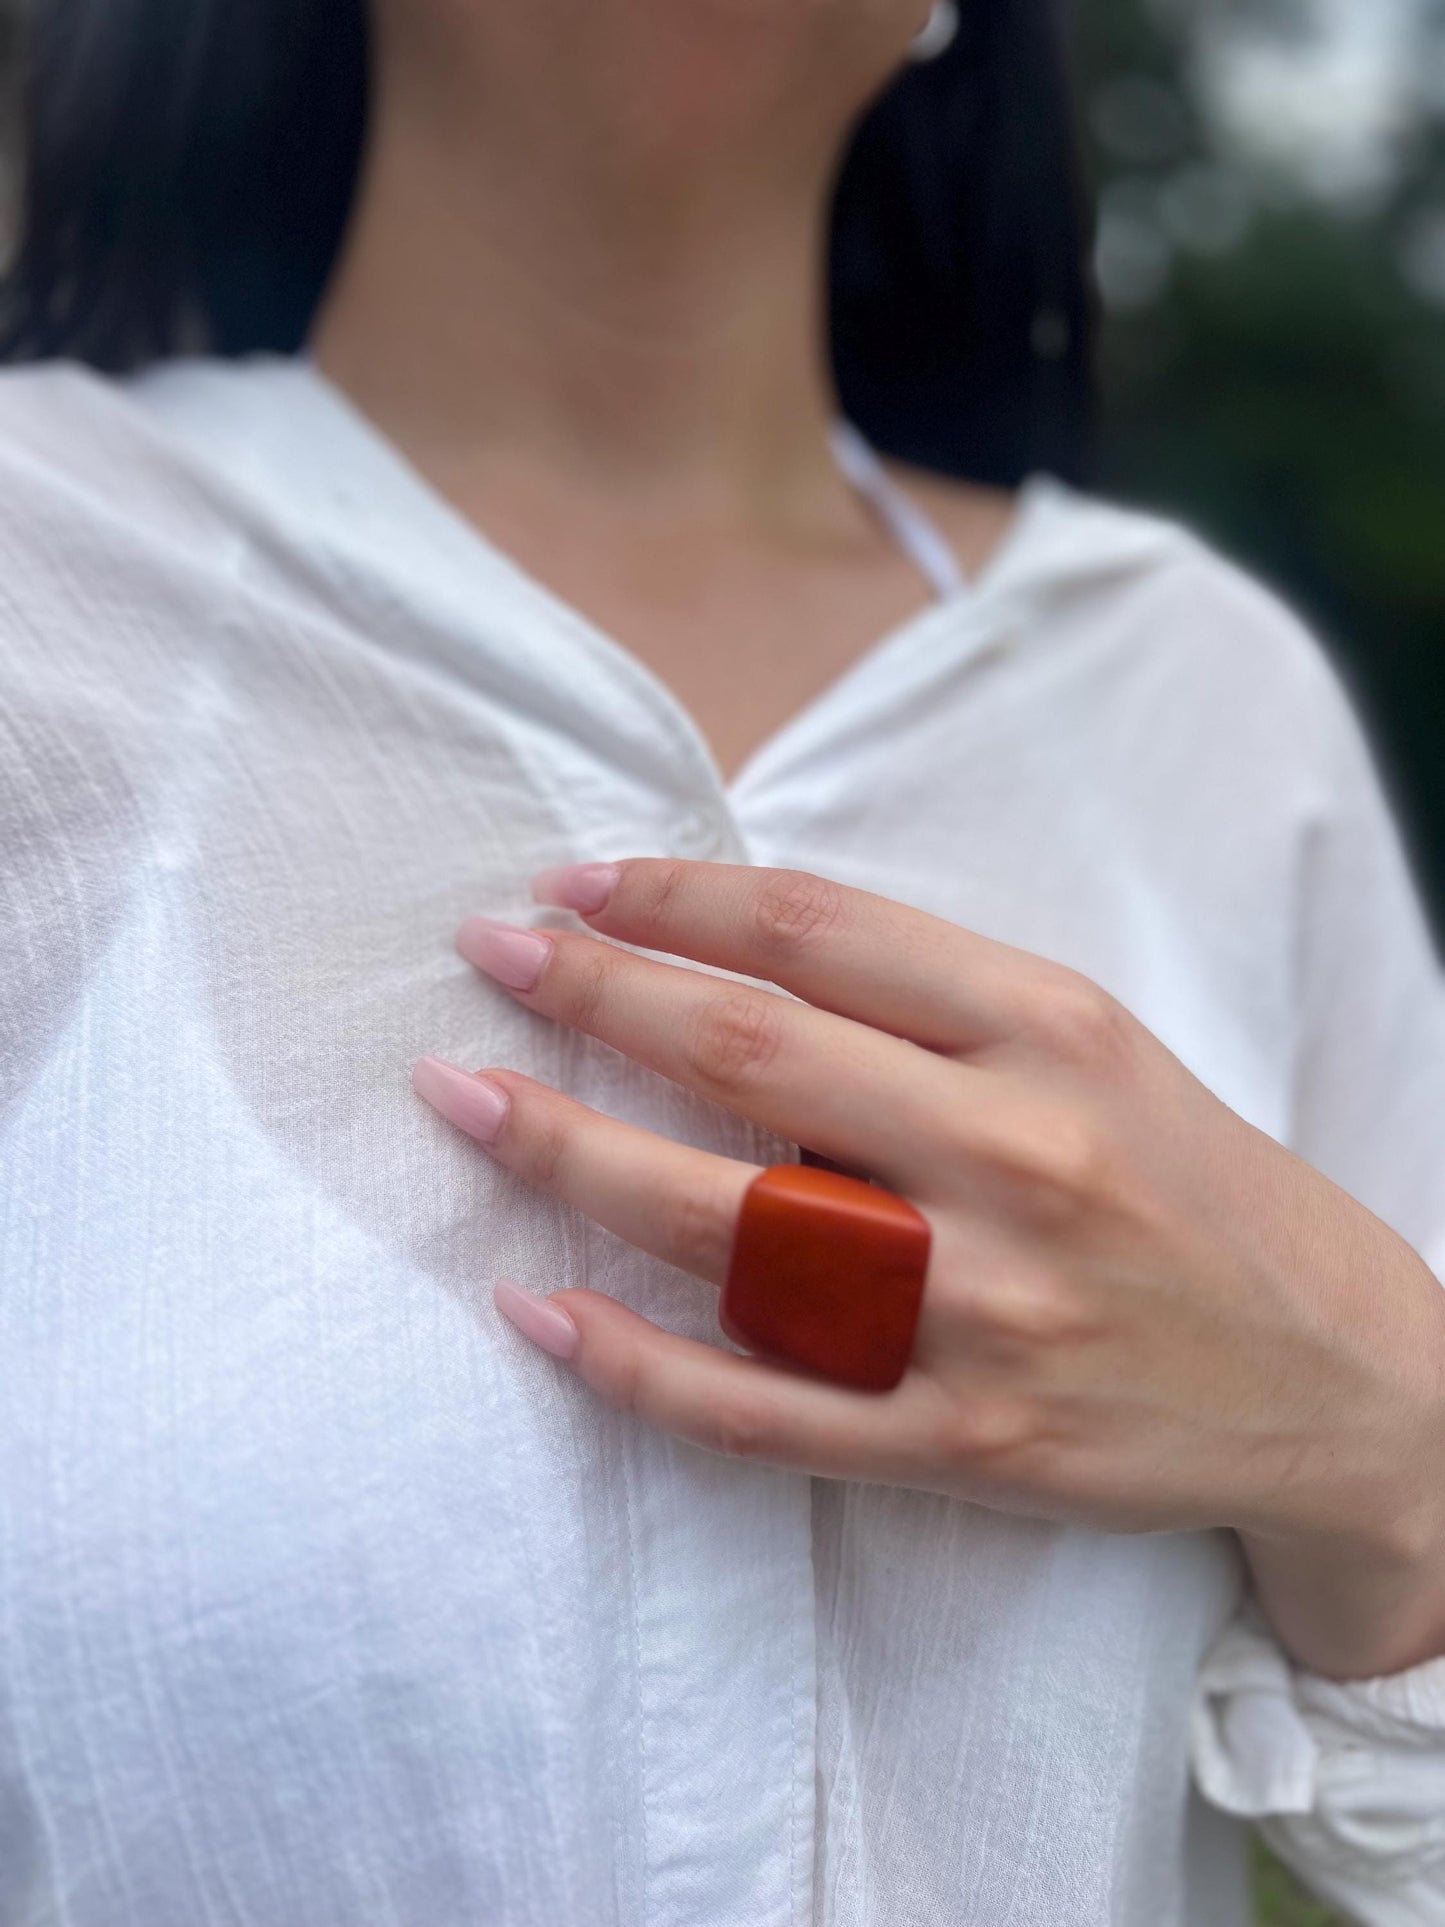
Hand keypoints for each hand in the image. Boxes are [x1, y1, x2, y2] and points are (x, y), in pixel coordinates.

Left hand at [414, 859, 1444, 1677]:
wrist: (1340, 1379)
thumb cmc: (1191, 1187)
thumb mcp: (1092, 1050)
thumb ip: (931, 1004)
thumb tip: (724, 950)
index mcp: (1054, 1032)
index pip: (819, 932)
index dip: (674, 896)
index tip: (569, 884)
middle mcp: (1019, 1156)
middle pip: (754, 1054)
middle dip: (594, 991)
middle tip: (484, 954)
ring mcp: (990, 1311)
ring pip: (734, 1227)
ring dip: (571, 1155)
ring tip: (463, 1098)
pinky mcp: (970, 1445)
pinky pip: (766, 1409)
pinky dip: (637, 1365)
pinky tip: (538, 1313)